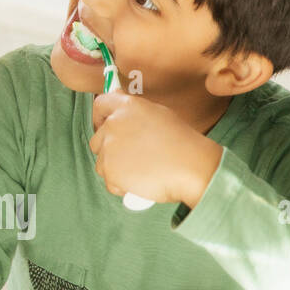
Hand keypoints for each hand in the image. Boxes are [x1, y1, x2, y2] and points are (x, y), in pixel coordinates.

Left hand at [90, 92, 222, 206]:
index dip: (100, 117)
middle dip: (110, 150)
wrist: (192, 168)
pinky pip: (109, 181)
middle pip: (97, 139)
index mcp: (127, 106)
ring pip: (101, 162)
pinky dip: (122, 186)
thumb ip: (133, 111)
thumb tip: (117, 103)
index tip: (104, 127)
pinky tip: (141, 182)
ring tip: (142, 171)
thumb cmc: (182, 143)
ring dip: (116, 169)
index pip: (100, 104)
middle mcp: (114, 123)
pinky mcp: (110, 169)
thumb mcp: (159, 115)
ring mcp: (109, 146)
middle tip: (132, 158)